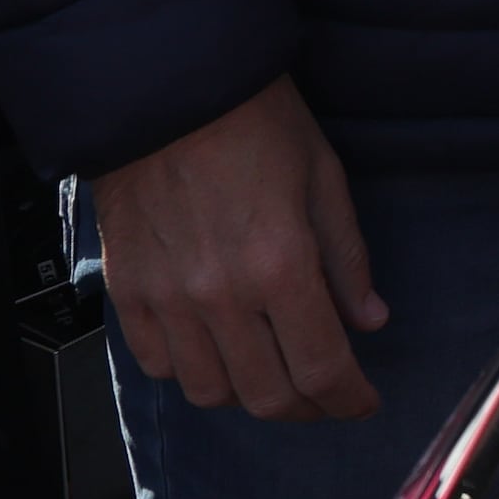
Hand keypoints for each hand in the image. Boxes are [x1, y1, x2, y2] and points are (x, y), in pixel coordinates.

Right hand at [92, 76, 388, 420]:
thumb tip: (370, 320)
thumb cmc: (254, 121)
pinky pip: (158, 363)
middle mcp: (221, 294)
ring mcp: (168, 298)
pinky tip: (214, 349)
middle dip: (307, 408)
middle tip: (323, 395)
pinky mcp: (127, 291)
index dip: (349, 398)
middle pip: (267, 395)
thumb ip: (347, 259)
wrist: (168, 89)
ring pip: (209, 391)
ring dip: (247, 394)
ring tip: (270, 371)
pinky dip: (190, 370)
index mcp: (281, 264)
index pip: (322, 368)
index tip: (363, 402)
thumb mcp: (323, 178)